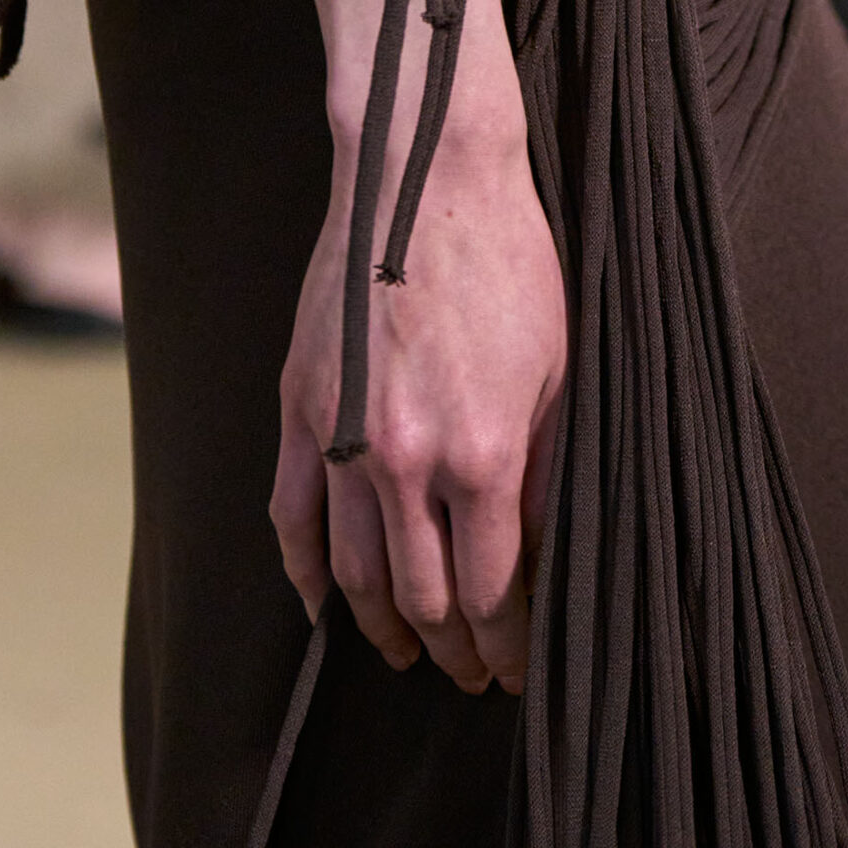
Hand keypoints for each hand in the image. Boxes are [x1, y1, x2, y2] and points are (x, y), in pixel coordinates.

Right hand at [271, 121, 566, 697]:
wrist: (427, 175)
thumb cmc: (509, 262)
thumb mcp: (555, 371)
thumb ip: (545, 473)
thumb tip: (540, 554)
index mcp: (481, 454)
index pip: (493, 590)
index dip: (508, 642)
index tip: (518, 666)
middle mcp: (404, 459)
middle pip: (424, 597)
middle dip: (453, 648)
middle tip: (472, 671)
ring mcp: (342, 435)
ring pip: (355, 573)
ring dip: (383, 626)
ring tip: (407, 651)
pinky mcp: (300, 405)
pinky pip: (292, 515)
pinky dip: (302, 573)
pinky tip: (322, 606)